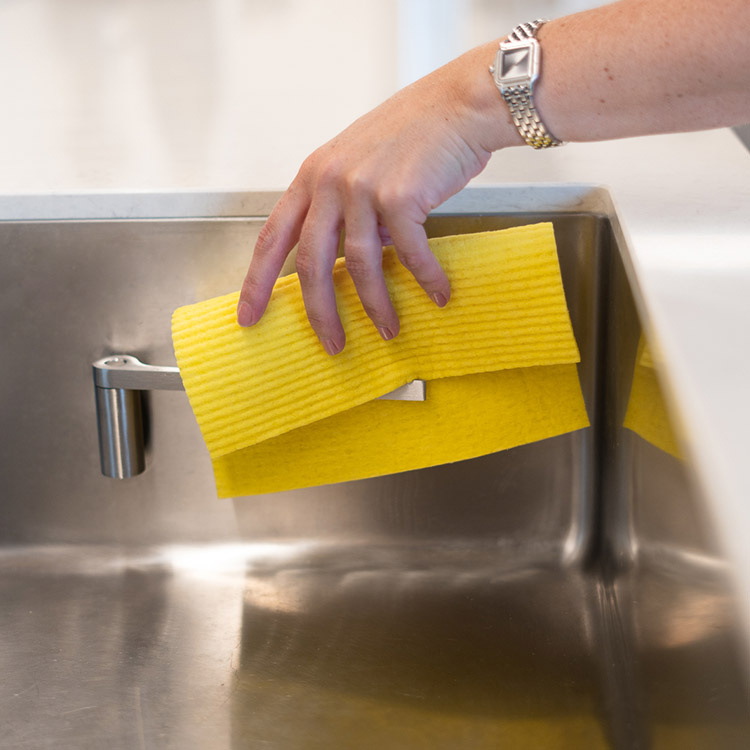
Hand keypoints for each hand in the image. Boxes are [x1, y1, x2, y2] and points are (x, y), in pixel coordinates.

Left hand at [237, 42, 514, 353]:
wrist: (457, 104)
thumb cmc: (412, 135)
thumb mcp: (359, 166)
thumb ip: (345, 211)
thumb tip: (353, 259)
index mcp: (312, 177)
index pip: (273, 237)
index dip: (257, 282)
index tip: (248, 316)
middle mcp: (330, 182)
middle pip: (312, 264)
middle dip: (320, 313)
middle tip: (332, 344)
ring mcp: (363, 188)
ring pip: (361, 266)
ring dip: (377, 306)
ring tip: (388, 330)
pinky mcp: (400, 196)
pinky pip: (409, 252)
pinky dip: (425, 279)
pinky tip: (437, 294)